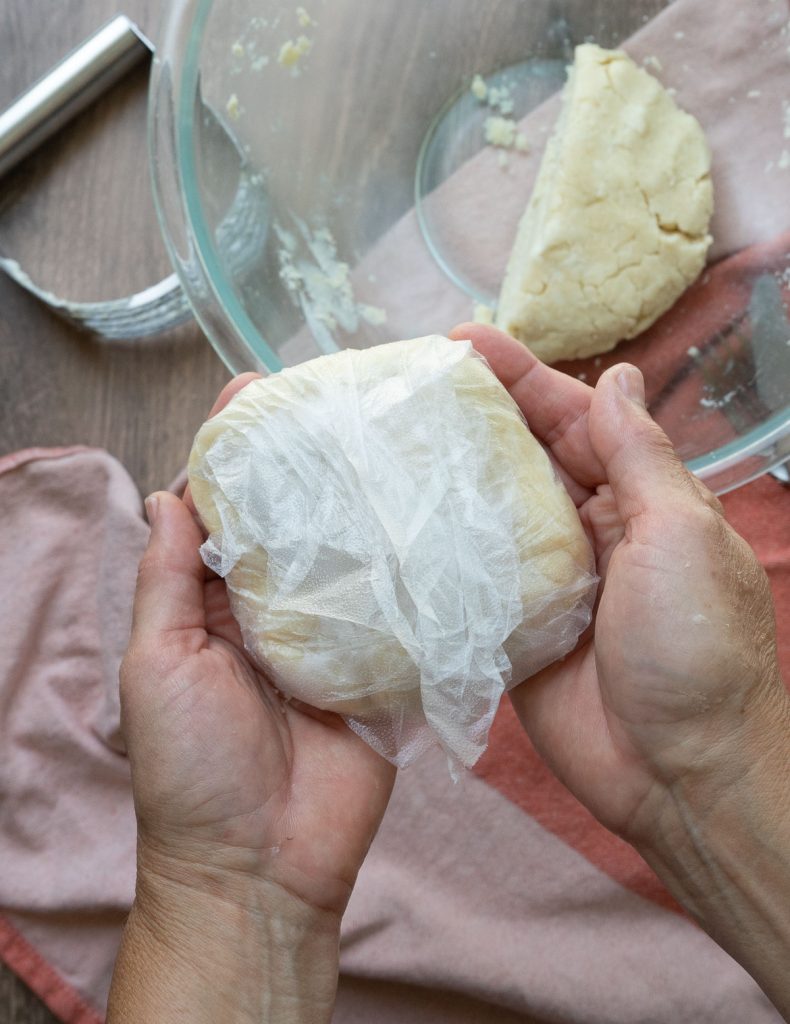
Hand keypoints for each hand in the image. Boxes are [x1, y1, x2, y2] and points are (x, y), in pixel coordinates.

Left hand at [109, 374, 394, 1023]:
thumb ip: (165, 580)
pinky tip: (434, 521)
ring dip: (364, 508)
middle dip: (311, 463)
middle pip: (294, 521)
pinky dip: (410, 572)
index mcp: (211, 602)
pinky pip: (396, 611)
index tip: (258, 389)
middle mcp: (272, 609)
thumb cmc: (192, 769)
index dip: (236, 451)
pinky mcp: (380, 669)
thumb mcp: (157, 663)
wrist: (261, 868)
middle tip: (343, 401)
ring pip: (349, 556)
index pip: (224, 509)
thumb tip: (169, 492)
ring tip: (393, 443)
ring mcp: (331, 637)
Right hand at [450, 324, 789, 1016]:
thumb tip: (617, 378)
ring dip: (450, 476)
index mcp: (638, 500)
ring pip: (493, 511)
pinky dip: (442, 551)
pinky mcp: (514, 628)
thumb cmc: (695, 646)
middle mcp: (590, 531)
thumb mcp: (679, 535)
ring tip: (387, 438)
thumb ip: (640, 458)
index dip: (523, 377)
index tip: (465, 341)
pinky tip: (394, 522)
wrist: (680, 773)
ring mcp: (549, 580)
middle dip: (477, 416)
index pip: (575, 418)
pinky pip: (475, 578)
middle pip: (526, 457)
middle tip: (407, 384)